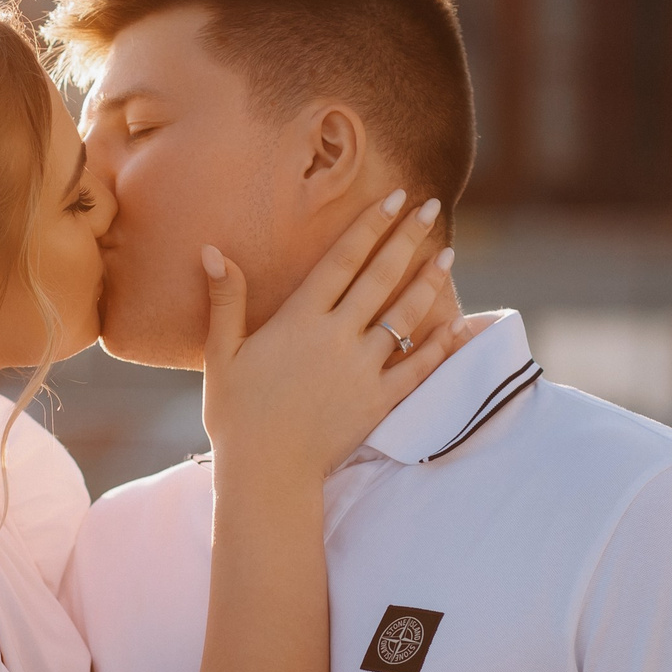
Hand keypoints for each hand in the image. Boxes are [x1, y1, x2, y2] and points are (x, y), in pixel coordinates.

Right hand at [201, 191, 468, 481]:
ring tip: (448, 254)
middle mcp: (337, 337)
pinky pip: (418, 367)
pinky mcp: (380, 401)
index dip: (370, 225)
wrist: (266, 473)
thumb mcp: (222, 354)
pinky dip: (441, 345)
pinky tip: (459, 324)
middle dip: (408, 238)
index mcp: (299, 319)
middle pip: (380, 276)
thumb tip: (212, 250)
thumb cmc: (237, 414)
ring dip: (428, 282)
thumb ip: (226, 300)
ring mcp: (363, 369)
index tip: (395, 198)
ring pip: (404, 316)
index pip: (343, 259)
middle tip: (430, 207)